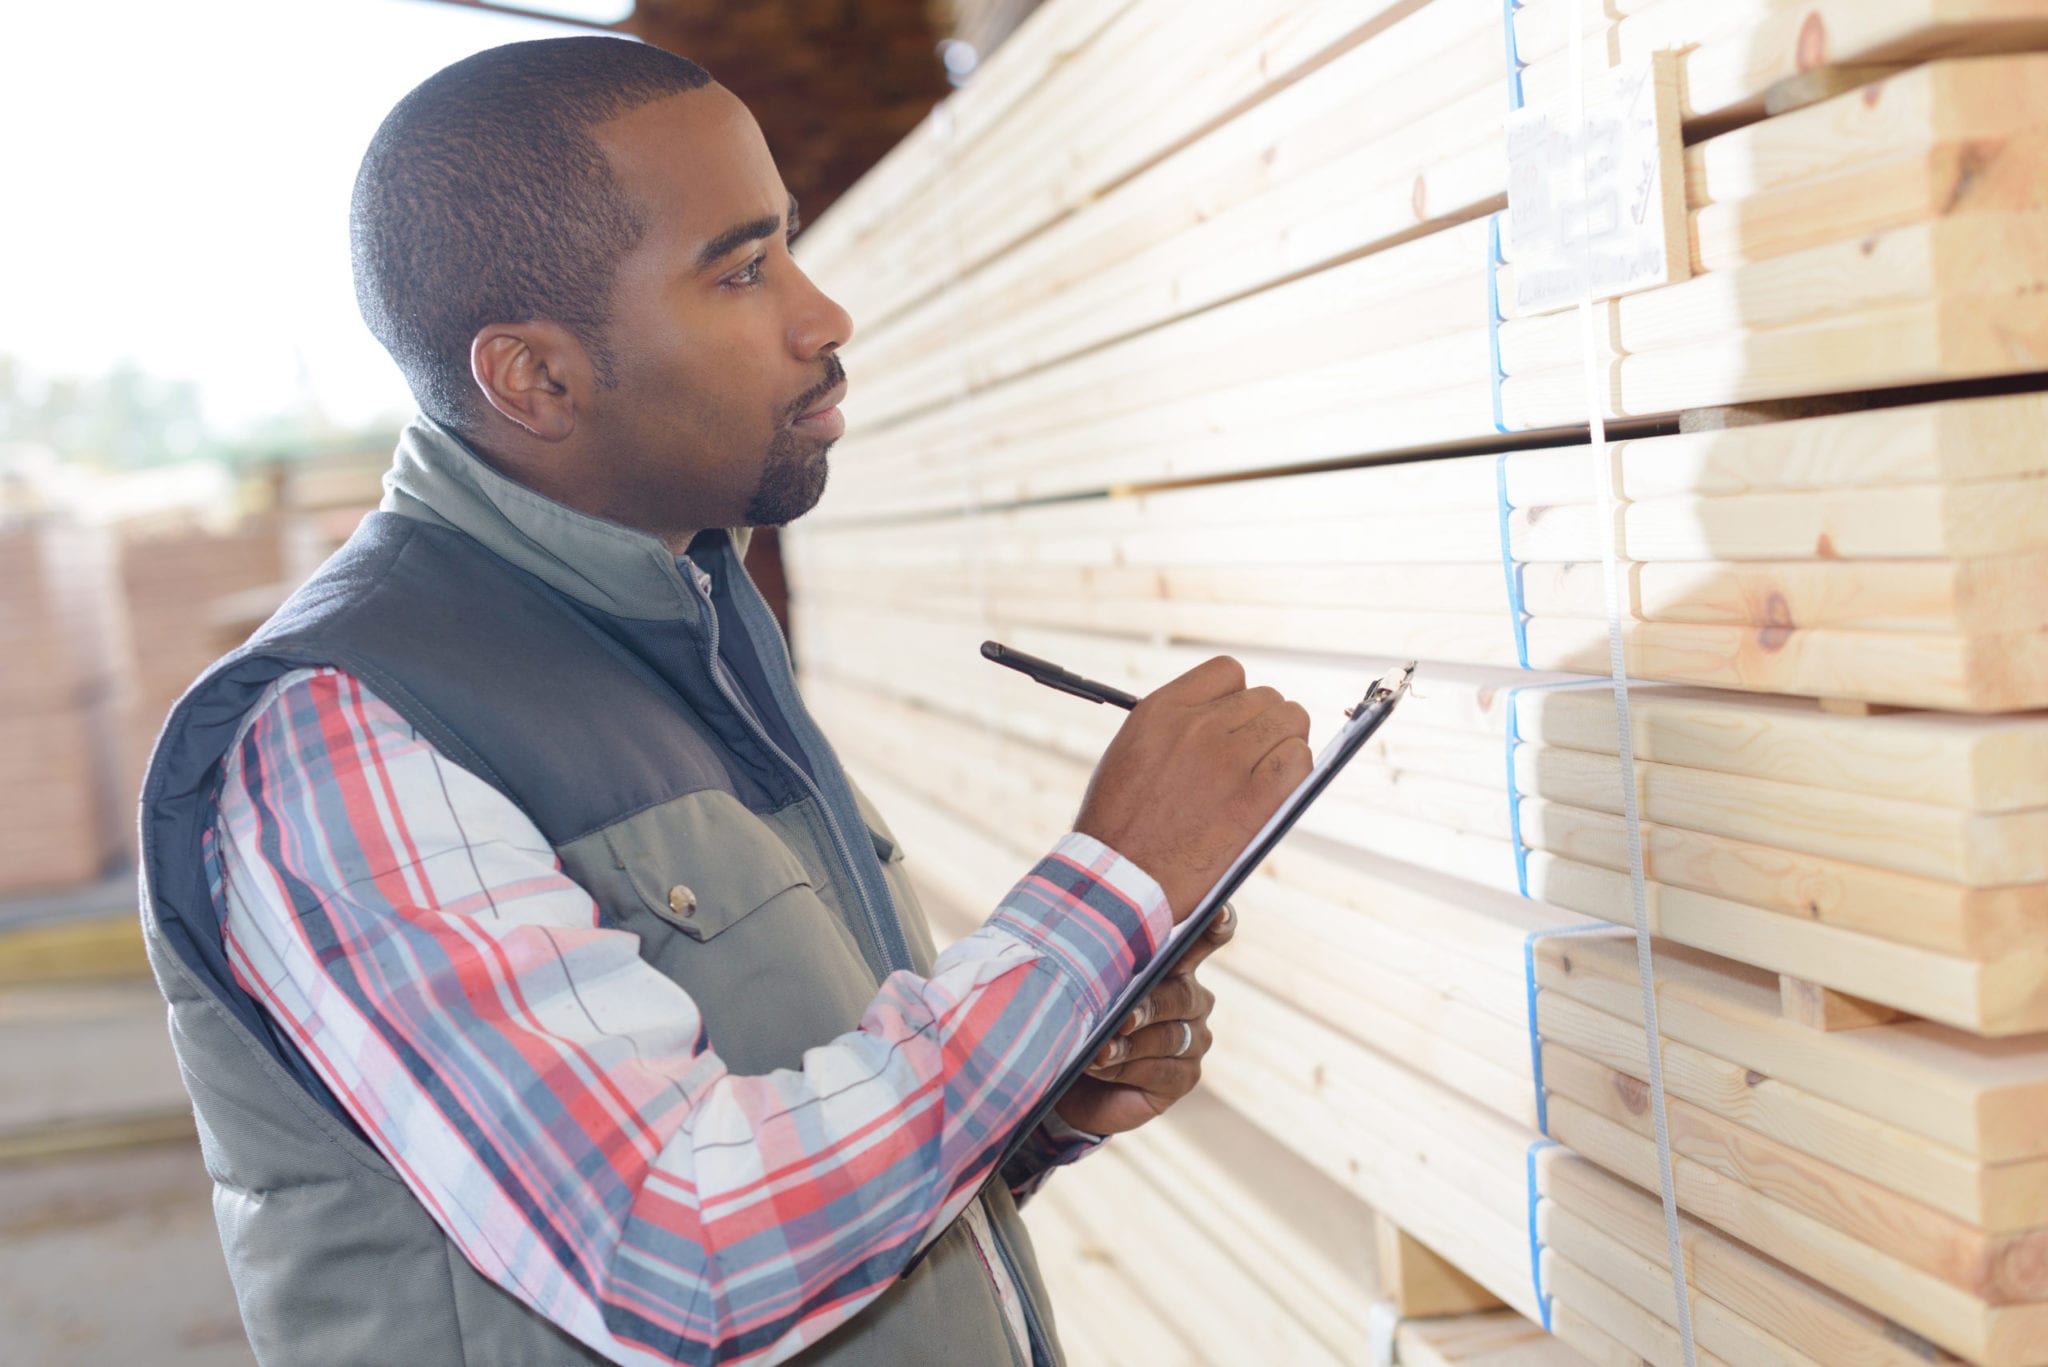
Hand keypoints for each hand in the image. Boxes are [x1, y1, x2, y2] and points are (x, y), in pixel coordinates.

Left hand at [1053, 901, 1236, 1136]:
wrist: (1068, 1077)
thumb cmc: (1075, 1019)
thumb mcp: (1083, 988)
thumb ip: (1099, 972)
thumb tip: (1098, 968)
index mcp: (1170, 964)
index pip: (1204, 939)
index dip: (1216, 924)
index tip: (1217, 912)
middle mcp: (1191, 998)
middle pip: (1181, 994)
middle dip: (1149, 1006)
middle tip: (1122, 1019)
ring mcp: (1193, 1039)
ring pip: (1169, 1036)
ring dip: (1128, 1045)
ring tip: (1097, 1051)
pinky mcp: (1186, 1076)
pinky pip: (1162, 1070)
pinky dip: (1126, 1069)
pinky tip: (1101, 1066)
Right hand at [1074, 656, 1310, 921]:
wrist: (1117, 878)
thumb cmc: (1119, 823)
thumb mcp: (1132, 751)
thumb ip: (1175, 726)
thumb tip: (1222, 719)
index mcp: (1162, 710)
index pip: (1228, 671)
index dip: (1238, 697)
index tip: (1235, 722)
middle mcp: (1198, 726)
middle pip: (1267, 697)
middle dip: (1266, 724)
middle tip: (1257, 757)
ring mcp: (1229, 759)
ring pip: (1291, 721)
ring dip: (1286, 744)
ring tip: (1269, 772)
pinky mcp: (1256, 797)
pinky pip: (1300, 758)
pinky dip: (1296, 769)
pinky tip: (1278, 789)